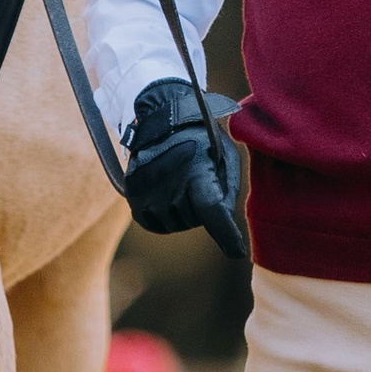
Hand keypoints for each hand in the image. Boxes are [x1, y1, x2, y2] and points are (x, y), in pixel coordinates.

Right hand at [125, 79, 245, 261]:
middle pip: (195, 220)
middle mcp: (168, 183)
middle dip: (203, 209)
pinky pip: (155, 225)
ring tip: (182, 183)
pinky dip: (165, 217)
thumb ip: (227, 192)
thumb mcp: (225, 156)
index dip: (226, 235)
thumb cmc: (203, 140)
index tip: (237, 252)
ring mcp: (147, 191)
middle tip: (199, 179)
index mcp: (196, 170)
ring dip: (184, 213)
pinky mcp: (133, 195)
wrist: (162, 119)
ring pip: (176, 225)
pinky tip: (168, 195)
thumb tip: (224, 224)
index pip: (212, 211)